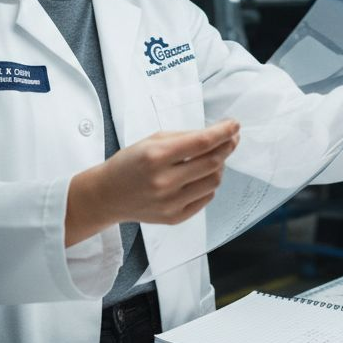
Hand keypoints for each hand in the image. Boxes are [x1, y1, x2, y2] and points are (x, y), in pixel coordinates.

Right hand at [65, 120, 239, 244]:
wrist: (108, 195)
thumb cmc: (129, 164)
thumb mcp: (151, 141)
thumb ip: (184, 137)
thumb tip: (216, 135)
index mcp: (156, 156)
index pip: (201, 142)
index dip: (223, 132)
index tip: (234, 125)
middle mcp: (164, 182)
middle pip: (213, 163)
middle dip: (227, 147)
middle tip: (231, 139)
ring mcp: (170, 203)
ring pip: (213, 182)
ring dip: (219, 167)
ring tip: (212, 158)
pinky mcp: (174, 218)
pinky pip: (205, 198)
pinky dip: (208, 185)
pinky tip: (199, 177)